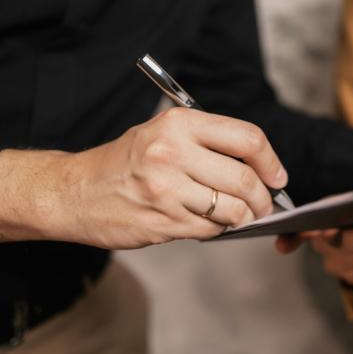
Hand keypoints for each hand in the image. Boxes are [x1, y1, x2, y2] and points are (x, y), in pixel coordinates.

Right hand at [0, 107, 286, 247]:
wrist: (74, 192)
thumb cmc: (126, 161)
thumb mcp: (163, 133)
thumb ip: (208, 143)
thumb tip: (260, 168)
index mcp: (179, 123)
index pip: (247, 138)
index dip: (271, 161)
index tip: (278, 177)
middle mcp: (172, 152)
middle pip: (245, 179)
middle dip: (264, 199)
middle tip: (264, 205)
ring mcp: (166, 189)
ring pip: (232, 209)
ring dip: (244, 218)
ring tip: (240, 216)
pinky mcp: (161, 221)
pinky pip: (211, 230)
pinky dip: (219, 230)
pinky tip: (210, 223)